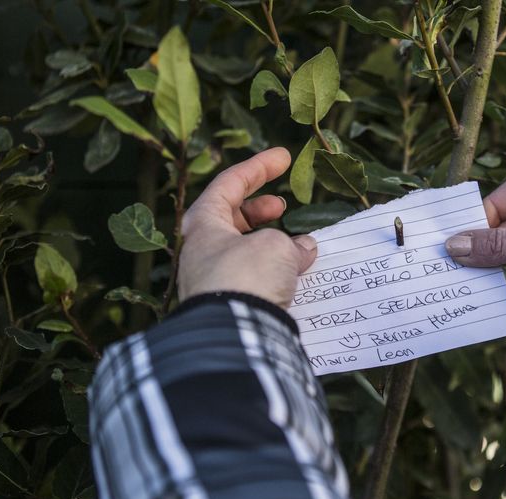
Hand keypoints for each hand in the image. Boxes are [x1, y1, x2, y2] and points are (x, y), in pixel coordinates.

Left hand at [178, 147, 317, 307]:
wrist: (234, 335)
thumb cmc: (247, 277)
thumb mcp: (276, 246)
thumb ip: (290, 242)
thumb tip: (303, 248)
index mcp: (203, 224)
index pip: (228, 184)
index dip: (258, 167)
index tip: (283, 156)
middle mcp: (202, 251)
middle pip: (229, 219)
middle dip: (258, 209)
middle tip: (282, 205)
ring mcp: (212, 281)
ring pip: (243, 251)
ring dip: (272, 244)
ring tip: (299, 246)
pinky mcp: (226, 305)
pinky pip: (250, 278)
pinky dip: (272, 270)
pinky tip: (293, 275)